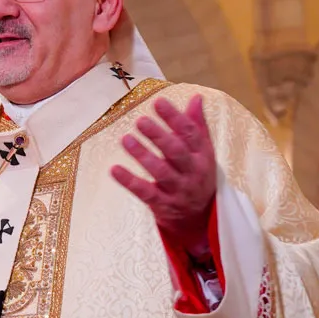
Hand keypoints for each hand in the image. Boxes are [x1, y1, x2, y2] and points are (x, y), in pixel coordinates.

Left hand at [110, 95, 216, 253]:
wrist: (201, 220)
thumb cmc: (198, 176)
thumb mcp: (203, 151)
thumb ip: (197, 125)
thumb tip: (196, 97)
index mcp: (203, 155)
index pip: (190, 133)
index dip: (174, 117)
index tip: (158, 102)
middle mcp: (192, 172)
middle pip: (175, 152)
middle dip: (158, 135)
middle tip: (140, 120)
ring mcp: (177, 190)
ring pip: (160, 171)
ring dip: (142, 155)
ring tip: (125, 139)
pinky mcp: (162, 205)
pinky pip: (145, 192)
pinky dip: (129, 181)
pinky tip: (114, 169)